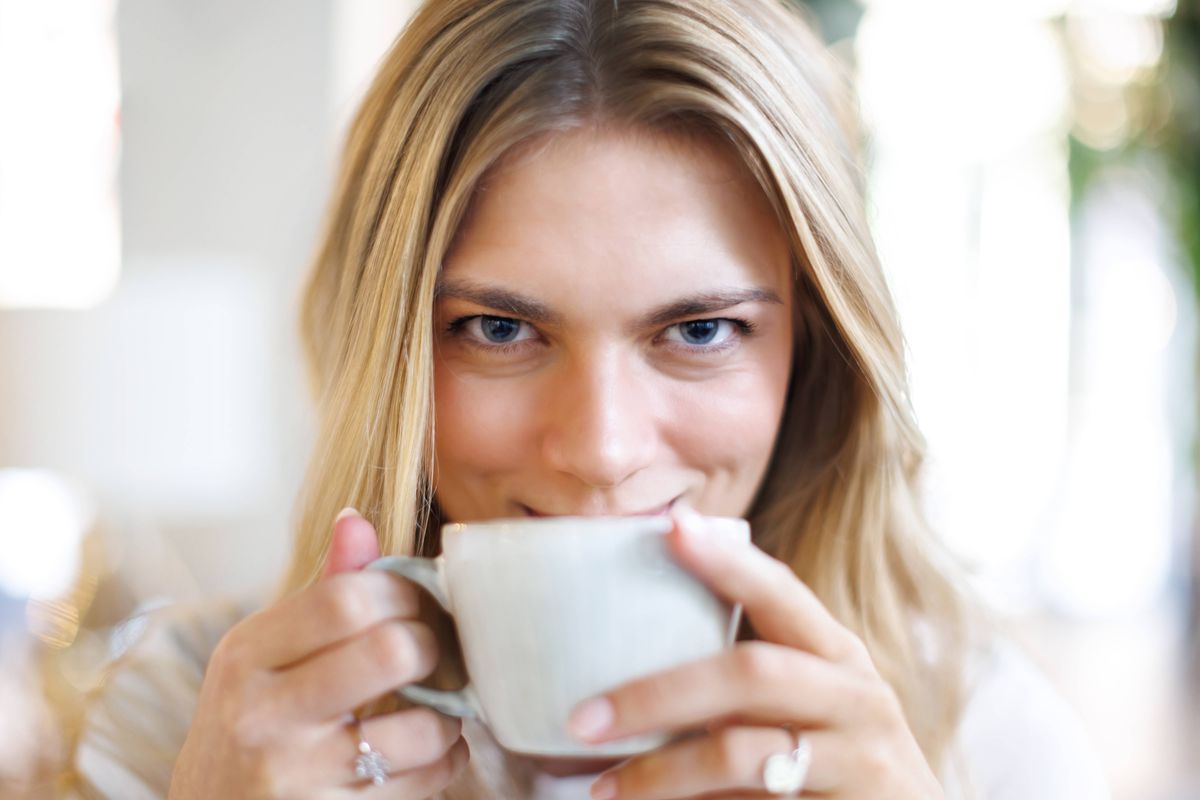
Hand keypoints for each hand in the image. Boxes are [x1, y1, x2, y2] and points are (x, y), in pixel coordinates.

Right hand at [168, 509, 468, 798]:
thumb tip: (357, 521)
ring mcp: (297, 774)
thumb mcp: (263, 655)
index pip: (346, 598)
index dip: (403, 591)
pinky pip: (425, 782)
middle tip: (434, 649)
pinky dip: (448, 759)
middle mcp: (264, 714)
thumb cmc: (251, 723)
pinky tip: (435, 749)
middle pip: (390, 651)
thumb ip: (322, 591)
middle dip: (432, 644)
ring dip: (449, 713)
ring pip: (419, 727)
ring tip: (439, 705)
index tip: (417, 600)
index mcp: (246, 655)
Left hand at [566, 506, 942, 799]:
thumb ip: (750, 676)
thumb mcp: (815, 702)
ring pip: (741, 754)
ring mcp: (857, 761)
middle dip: (658, 693)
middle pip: (750, 674)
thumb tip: (631, 661)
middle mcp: (855, 698)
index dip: (728, 561)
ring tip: (601, 789)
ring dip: (660, 772)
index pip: (782, 592)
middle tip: (584, 717)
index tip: (671, 527)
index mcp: (836, 655)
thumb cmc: (841, 757)